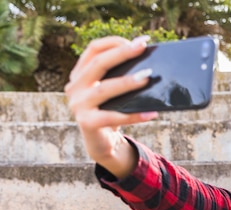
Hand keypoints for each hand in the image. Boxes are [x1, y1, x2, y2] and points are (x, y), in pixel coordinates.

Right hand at [64, 36, 158, 177]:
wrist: (102, 143)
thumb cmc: (111, 111)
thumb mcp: (112, 92)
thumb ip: (120, 77)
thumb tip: (148, 63)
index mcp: (80, 74)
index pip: (93, 49)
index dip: (114, 42)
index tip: (138, 41)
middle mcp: (75, 87)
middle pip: (98, 64)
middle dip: (122, 53)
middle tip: (142, 48)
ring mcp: (78, 105)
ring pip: (104, 90)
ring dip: (127, 82)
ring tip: (148, 77)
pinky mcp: (87, 123)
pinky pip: (114, 117)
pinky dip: (134, 115)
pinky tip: (152, 113)